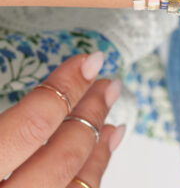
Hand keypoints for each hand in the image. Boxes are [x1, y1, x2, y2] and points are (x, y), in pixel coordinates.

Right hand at [0, 52, 124, 186]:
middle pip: (62, 156)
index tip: (88, 62)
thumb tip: (49, 93)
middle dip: (92, 115)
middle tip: (108, 85)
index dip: (65, 88)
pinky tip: (104, 148)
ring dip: (98, 145)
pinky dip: (92, 173)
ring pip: (74, 185)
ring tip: (112, 116)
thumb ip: (5, 121)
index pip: (32, 125)